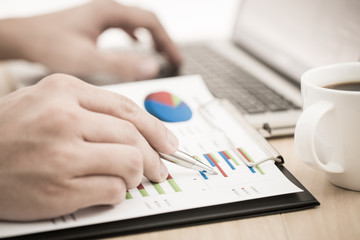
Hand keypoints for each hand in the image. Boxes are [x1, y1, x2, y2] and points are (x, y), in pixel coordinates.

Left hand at [0, 0, 181, 80]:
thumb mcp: (87, 58)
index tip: (177, 60)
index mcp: (110, 13)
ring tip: (161, 53)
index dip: (168, 42)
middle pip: (147, 21)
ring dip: (152, 37)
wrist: (23, 38)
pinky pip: (124, 25)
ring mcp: (101, 15)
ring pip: (136, 22)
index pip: (151, 23)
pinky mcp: (94, 23)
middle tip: (173, 59)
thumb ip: (120, 64)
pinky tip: (136, 43)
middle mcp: (107, 10)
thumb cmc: (49, 44)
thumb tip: (152, 66)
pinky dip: (136, 36)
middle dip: (163, 40)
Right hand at [0, 73, 178, 220]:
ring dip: (137, 174)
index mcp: (64, 90)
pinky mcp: (59, 189)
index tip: (169, 142)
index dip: (156, 127)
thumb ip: (93, 109)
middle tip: (160, 167)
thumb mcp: (49, 101)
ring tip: (131, 178)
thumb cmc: (12, 131)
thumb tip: (139, 130)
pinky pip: (112, 190)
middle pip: (133, 136)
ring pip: (129, 162)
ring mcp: (61, 154)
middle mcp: (64, 118)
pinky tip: (108, 190)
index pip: (127, 108)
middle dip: (155, 156)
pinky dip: (118, 192)